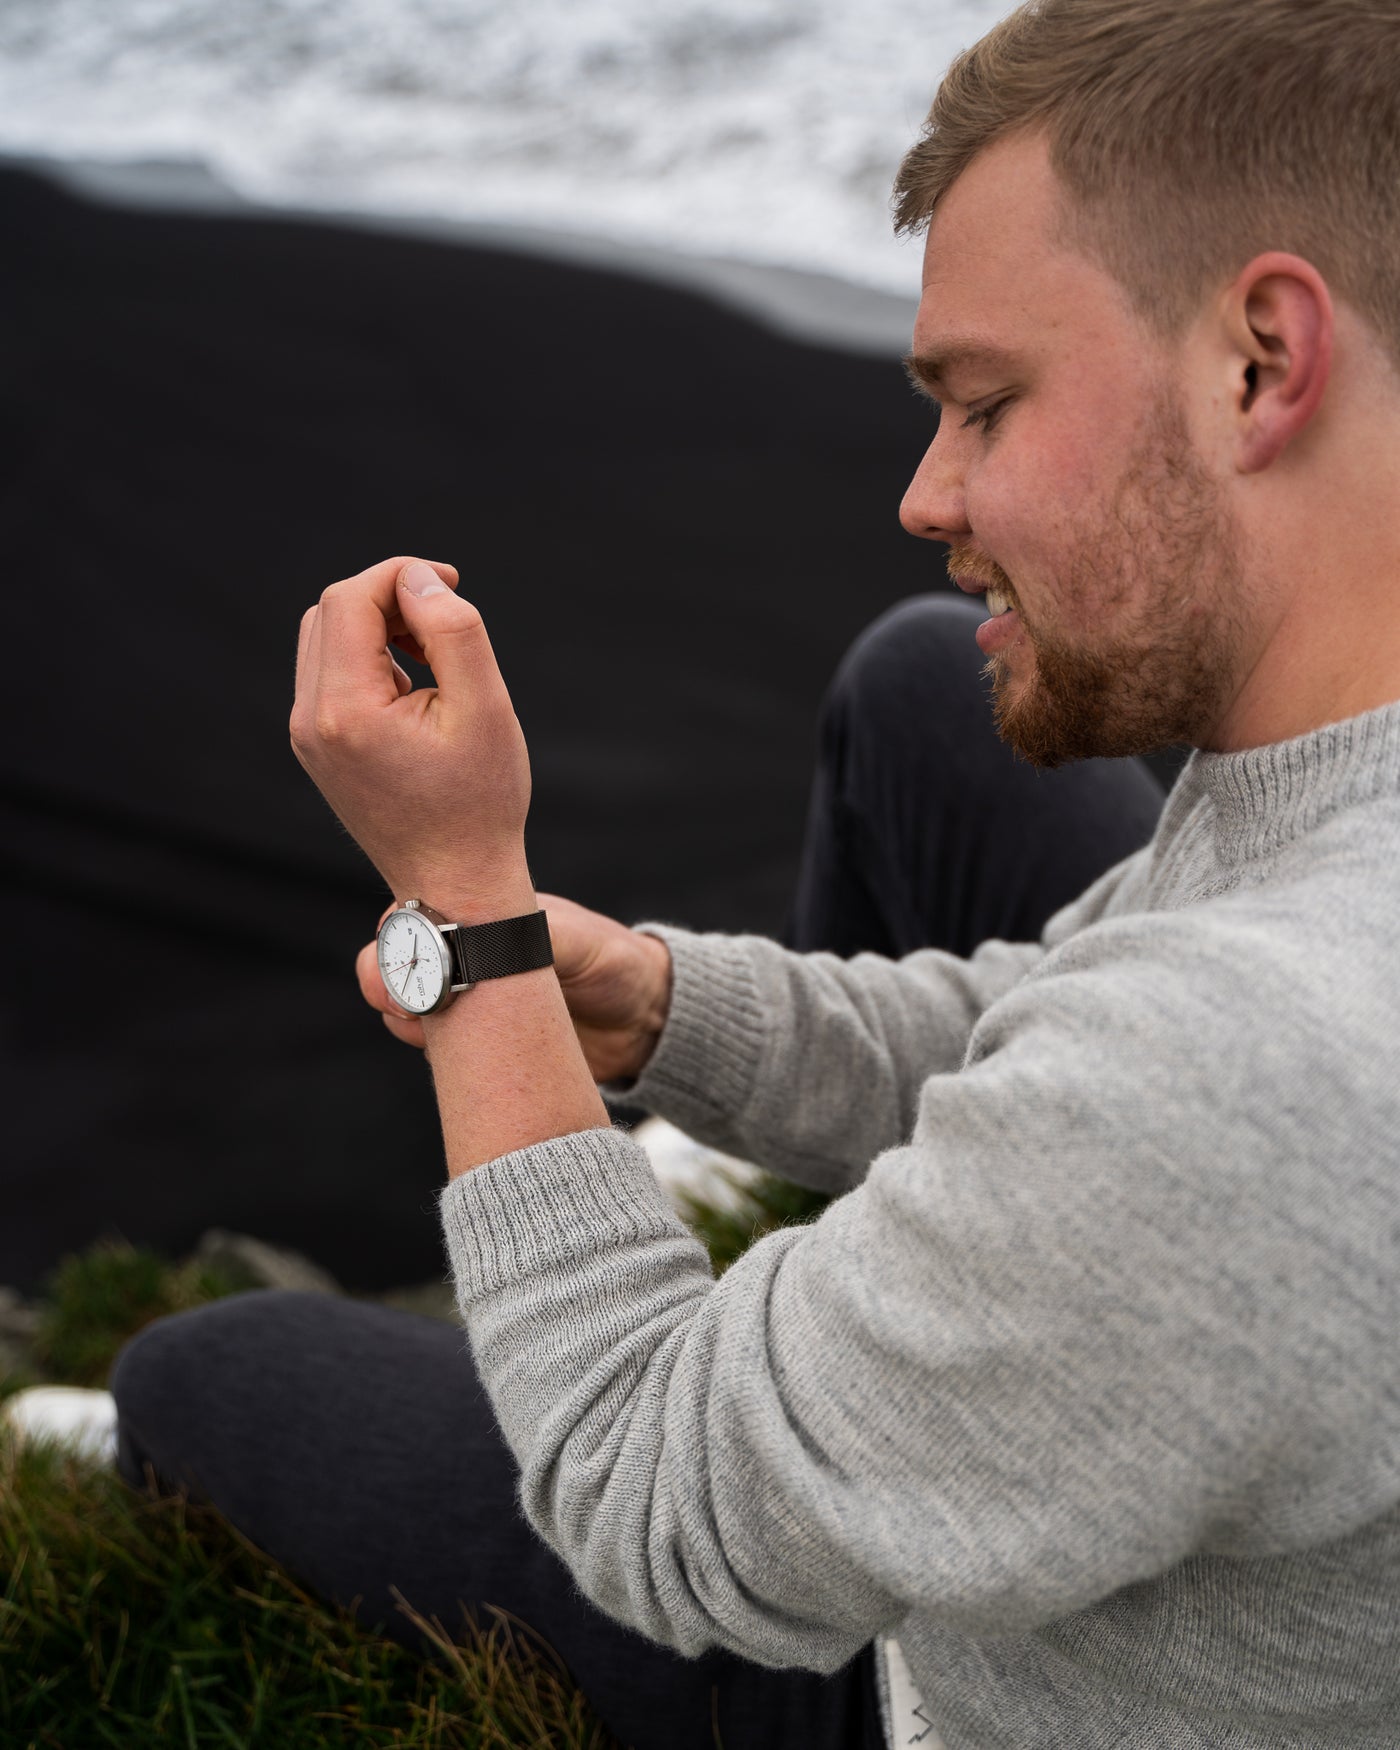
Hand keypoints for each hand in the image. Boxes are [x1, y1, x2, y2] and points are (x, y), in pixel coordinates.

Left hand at [290, 556, 532, 911]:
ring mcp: (307, 738)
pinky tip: (415, 688)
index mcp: (346, 711)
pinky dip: (369, 659)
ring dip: (378, 626)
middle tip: (446, 621)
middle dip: (388, 597)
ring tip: (434, 656)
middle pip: (330, 612)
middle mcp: (310, 721)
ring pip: (325, 638)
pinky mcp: (316, 748)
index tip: (451, 586)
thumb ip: (453, 631)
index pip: (350, 599)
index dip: (400, 575)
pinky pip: (330, 674)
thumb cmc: (480, 801)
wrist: (455, 882)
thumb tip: (418, 581)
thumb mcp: (486, 708)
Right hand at [357, 891, 673, 1082]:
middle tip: (406, 1006)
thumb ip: (532, 936)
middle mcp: (461, 954)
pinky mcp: (474, 1046)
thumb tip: (488, 937)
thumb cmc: (610, 961)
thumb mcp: (576, 942)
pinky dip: (430, 1053)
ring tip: (430, 1034)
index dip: (396, 935)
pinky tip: (450, 1057)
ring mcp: (463, 1001)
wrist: (641, 1020)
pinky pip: (433, 1049)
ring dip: (404, 1020)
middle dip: (386, 981)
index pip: (412, 914)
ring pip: (404, 1008)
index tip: (404, 960)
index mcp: (479, 916)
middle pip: (393, 962)